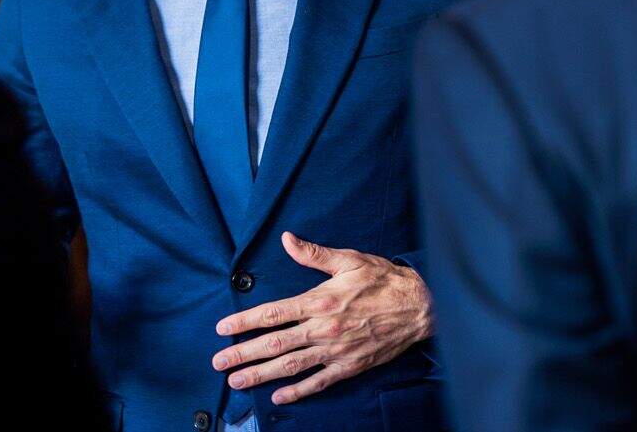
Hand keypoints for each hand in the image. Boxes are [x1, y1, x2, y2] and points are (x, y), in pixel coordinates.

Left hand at [211, 231, 432, 404]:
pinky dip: (297, 391)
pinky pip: (318, 382)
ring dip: (261, 375)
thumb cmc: (382, 280)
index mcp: (320, 301)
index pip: (273, 314)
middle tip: (218, 363)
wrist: (419, 306)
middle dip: (243, 354)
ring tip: (237, 382)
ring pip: (291, 366)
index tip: (222, 329)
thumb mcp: (348, 259)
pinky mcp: (349, 366)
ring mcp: (335, 351)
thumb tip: (287, 239)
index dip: (244, 322)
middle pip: (274, 344)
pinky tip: (278, 397)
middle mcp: (324, 329)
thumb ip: (314, 254)